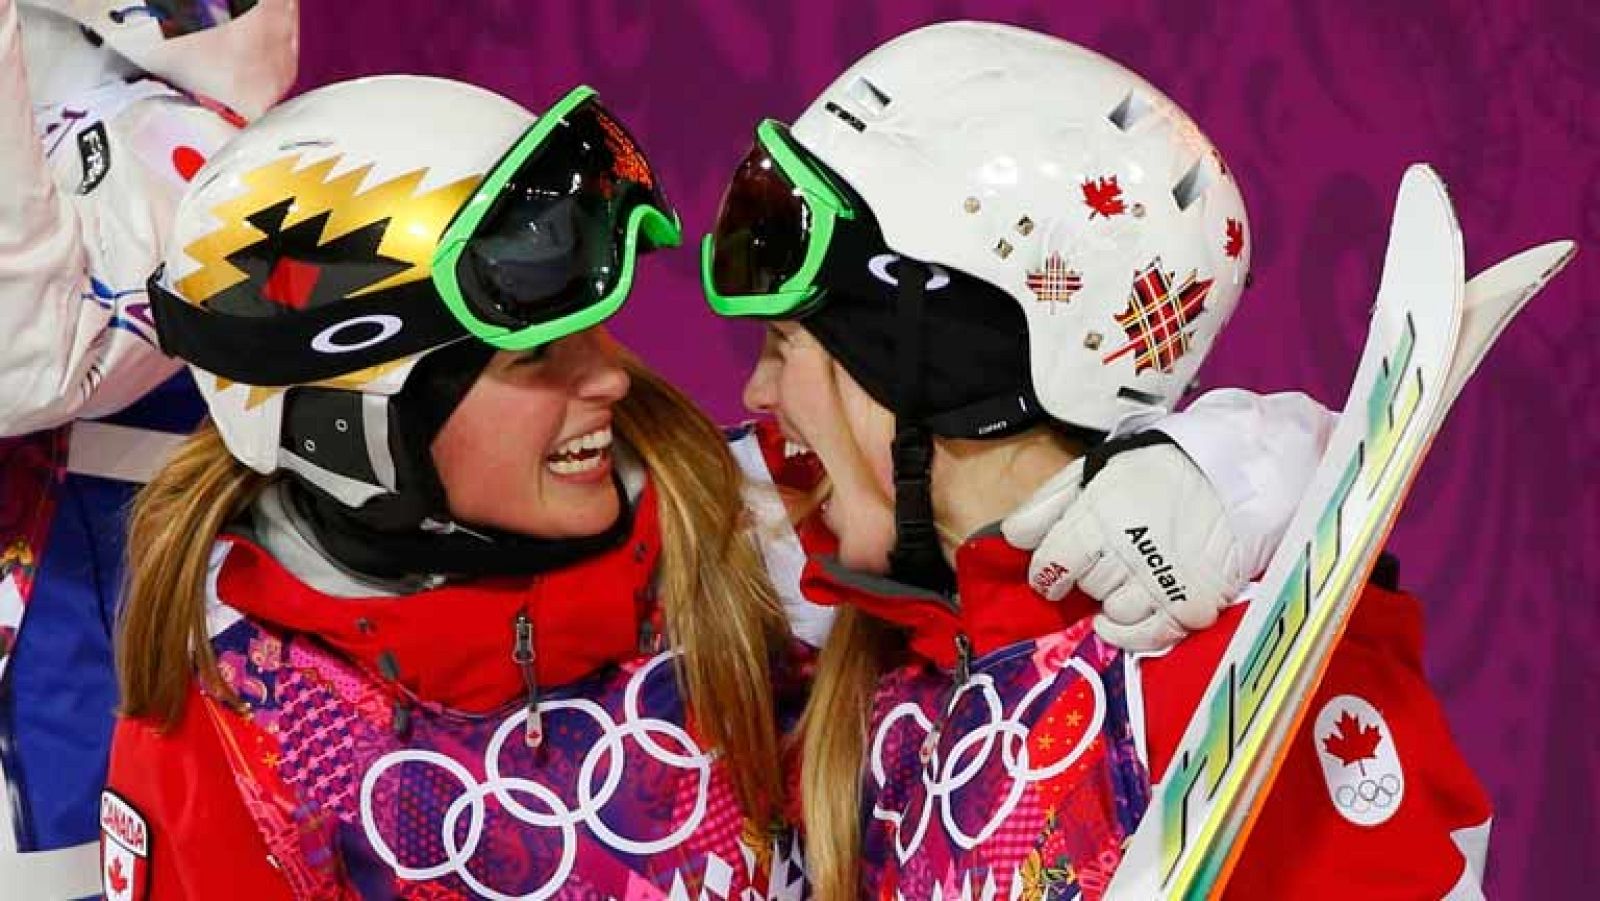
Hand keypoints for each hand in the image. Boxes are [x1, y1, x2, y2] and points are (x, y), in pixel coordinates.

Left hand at [1002, 443, 1246, 651]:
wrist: (1230, 476)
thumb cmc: (1153, 473)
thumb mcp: (1092, 472)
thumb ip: (1047, 504)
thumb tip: (1013, 537)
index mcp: (1100, 515)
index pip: (1052, 563)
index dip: (1047, 571)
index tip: (1054, 573)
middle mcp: (1129, 551)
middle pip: (1087, 587)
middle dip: (1089, 578)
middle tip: (1106, 561)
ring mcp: (1163, 581)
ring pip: (1116, 613)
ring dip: (1115, 602)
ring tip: (1127, 580)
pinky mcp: (1193, 604)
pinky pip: (1150, 637)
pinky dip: (1137, 633)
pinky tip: (1133, 613)